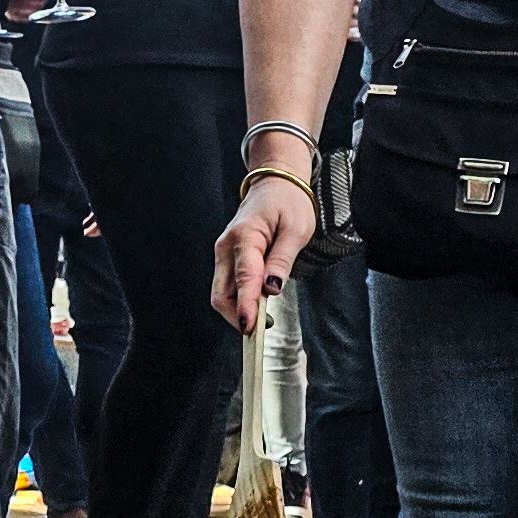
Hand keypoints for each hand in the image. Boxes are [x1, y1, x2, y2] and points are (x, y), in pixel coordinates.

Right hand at [213, 172, 314, 329]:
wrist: (275, 184)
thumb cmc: (289, 203)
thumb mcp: (297, 230)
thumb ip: (282, 260)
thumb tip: (271, 289)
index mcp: (245, 236)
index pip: (244, 277)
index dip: (247, 304)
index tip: (251, 327)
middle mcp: (226, 247)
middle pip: (221, 293)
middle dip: (237, 316)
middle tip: (260, 334)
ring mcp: (223, 253)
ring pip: (221, 293)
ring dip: (238, 311)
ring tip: (262, 322)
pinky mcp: (227, 259)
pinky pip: (227, 286)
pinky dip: (239, 301)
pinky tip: (256, 308)